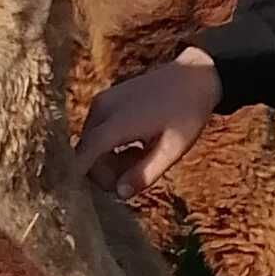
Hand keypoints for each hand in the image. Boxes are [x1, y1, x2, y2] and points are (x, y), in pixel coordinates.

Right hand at [77, 48, 221, 194]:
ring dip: (109, 160)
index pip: (83, 157)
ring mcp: (102, 101)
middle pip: (86, 154)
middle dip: (105, 173)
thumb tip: (120, 194)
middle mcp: (102, 109)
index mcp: (117, 123)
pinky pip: (97, 131)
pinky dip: (111, 146)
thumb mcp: (172, 149)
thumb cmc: (188, 113)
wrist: (196, 75)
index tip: (84, 200)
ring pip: (91, 144)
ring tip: (141, 157)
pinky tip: (136, 145)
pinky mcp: (106, 99)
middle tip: (135, 178)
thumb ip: (145, 173)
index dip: (78, 180)